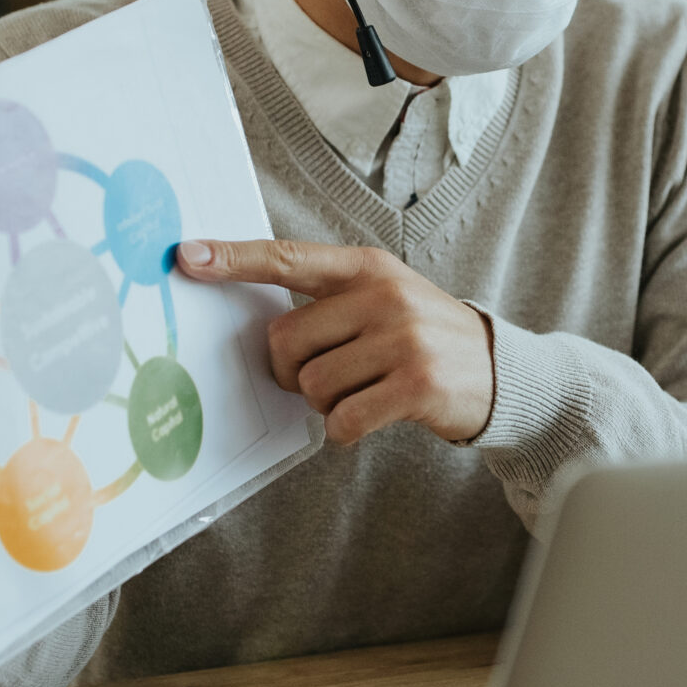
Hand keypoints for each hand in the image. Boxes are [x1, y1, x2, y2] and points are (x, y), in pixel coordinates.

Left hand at [176, 238, 493, 445]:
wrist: (500, 371)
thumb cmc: (423, 338)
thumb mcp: (385, 298)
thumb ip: (330, 302)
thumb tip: (262, 331)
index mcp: (367, 267)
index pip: (287, 258)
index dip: (233, 258)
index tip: (186, 256)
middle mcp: (383, 295)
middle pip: (285, 340)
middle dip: (291, 371)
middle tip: (327, 377)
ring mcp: (403, 338)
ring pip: (311, 385)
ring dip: (325, 404)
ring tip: (362, 393)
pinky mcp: (417, 384)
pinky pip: (343, 420)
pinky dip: (346, 430)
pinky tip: (373, 417)